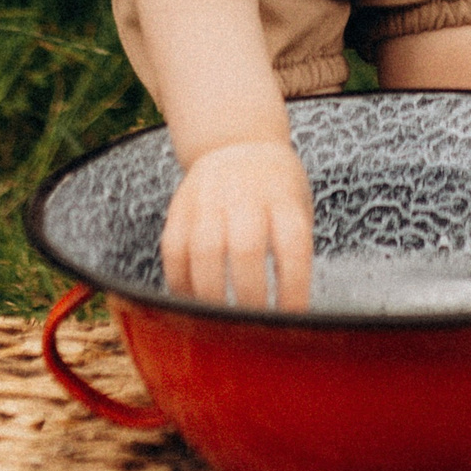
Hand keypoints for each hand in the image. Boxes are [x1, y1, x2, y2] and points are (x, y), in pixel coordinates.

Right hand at [161, 138, 314, 309]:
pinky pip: (173, 251)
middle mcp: (245, 195)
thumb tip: (293, 314)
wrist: (236, 142)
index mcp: (283, 197)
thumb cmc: (276, 190)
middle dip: (249, 297)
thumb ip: (294, 249)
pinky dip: (180, 284)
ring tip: (220, 323)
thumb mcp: (297, 206)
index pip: (293, 246)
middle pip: (246, 249)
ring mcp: (208, 199)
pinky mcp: (180, 208)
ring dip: (212, 296)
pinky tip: (192, 303)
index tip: (293, 320)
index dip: (293, 287)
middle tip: (253, 327)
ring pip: (204, 252)